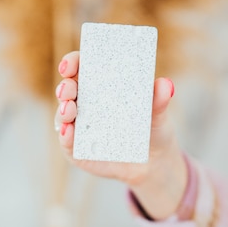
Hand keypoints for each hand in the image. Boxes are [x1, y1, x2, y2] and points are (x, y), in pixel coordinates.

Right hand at [55, 51, 187, 219]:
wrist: (151, 163)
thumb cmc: (151, 129)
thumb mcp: (157, 114)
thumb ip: (159, 100)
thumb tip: (165, 85)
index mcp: (100, 87)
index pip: (80, 68)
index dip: (72, 63)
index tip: (70, 65)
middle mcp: (85, 104)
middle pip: (67, 90)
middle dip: (65, 88)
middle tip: (69, 90)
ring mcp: (79, 127)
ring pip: (62, 115)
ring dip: (62, 111)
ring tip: (69, 110)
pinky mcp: (77, 150)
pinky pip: (67, 143)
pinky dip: (65, 137)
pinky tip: (68, 132)